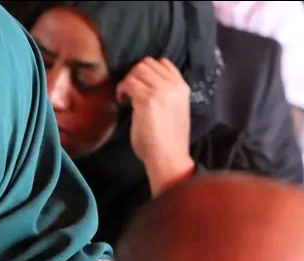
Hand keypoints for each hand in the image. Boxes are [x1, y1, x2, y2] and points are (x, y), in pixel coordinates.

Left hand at [116, 57, 194, 196]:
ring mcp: (160, 90)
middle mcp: (173, 85)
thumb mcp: (174, 109)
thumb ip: (166, 94)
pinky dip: (121, 90)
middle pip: (147, 63)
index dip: (147, 70)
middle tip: (130, 91)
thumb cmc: (169, 140)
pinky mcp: (146, 99)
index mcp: (182, 87)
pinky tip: (122, 101)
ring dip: (127, 81)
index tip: (140, 83)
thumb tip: (146, 86)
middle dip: (134, 74)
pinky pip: (128, 83)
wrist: (168, 156)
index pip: (163, 62)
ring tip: (126, 97)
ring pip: (136, 70)